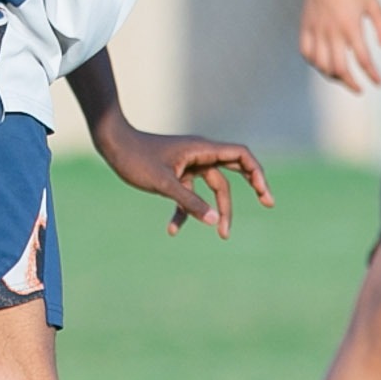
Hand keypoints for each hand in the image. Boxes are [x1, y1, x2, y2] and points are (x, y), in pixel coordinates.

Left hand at [92, 120, 272, 237]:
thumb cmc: (135, 158)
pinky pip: (189, 194)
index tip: (264, 195)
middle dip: (251, 188)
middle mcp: (199, 155)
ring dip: (216, 209)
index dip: (257, 173)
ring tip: (221, 235)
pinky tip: (172, 230)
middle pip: (233, 172)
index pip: (241, 156)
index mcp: (202, 150)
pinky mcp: (175, 173)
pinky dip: (185, 211)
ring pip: (212, 187)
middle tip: (268, 204)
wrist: (111, 144)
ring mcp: (188, 164)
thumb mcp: (162, 183)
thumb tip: (214, 220)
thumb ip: (189, 202)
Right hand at [297, 0, 380, 92]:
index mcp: (351, 26)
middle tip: (359, 88)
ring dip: (332, 75)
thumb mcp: (373, 3)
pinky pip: (305, 51)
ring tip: (342, 77)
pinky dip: (313, 62)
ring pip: (320, 63)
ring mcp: (316, 28)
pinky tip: (322, 63)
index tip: (378, 82)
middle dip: (350, 82)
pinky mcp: (305, 24)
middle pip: (339, 68)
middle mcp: (332, 30)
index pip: (363, 60)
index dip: (372, 75)